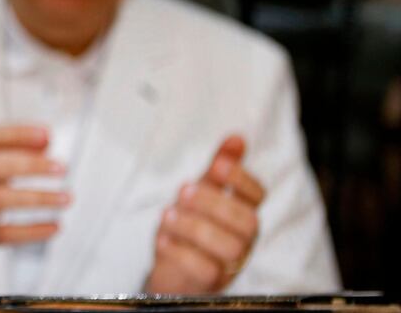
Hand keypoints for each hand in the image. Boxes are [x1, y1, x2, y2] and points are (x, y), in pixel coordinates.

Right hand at [0, 125, 70, 306]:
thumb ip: (11, 159)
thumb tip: (46, 142)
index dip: (18, 135)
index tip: (47, 135)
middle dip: (30, 164)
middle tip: (61, 168)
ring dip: (38, 198)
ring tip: (65, 198)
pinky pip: (4, 233)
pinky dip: (33, 230)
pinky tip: (54, 226)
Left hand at [146, 135, 264, 293]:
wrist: (173, 270)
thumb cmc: (193, 226)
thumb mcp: (203, 193)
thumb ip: (219, 168)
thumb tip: (236, 138)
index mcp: (243, 213)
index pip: (258, 195)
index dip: (242, 179)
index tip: (217, 165)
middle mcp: (243, 239)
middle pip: (247, 222)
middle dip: (215, 203)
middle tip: (184, 191)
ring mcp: (229, 264)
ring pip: (229, 247)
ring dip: (195, 226)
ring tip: (169, 214)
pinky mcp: (209, 283)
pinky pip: (204, 270)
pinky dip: (181, 251)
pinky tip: (163, 238)